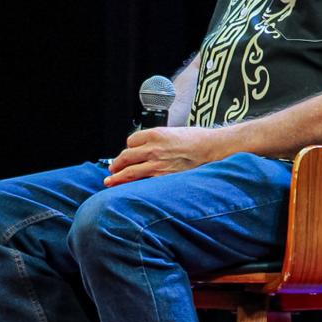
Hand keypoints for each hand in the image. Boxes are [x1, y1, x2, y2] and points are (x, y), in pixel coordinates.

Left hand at [105, 126, 228, 185]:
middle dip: (116, 164)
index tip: (129, 152)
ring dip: (116, 177)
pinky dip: (131, 186)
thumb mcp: (173, 132)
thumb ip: (158, 140)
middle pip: (125, 156)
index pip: (130, 141)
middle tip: (112, 168)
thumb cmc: (197, 139)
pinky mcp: (163, 176)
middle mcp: (152, 148)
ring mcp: (156, 163)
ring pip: (128, 172)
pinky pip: (141, 182)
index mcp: (155, 134)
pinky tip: (126, 189)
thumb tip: (146, 148)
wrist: (211, 148)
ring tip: (110, 181)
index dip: (129, 147)